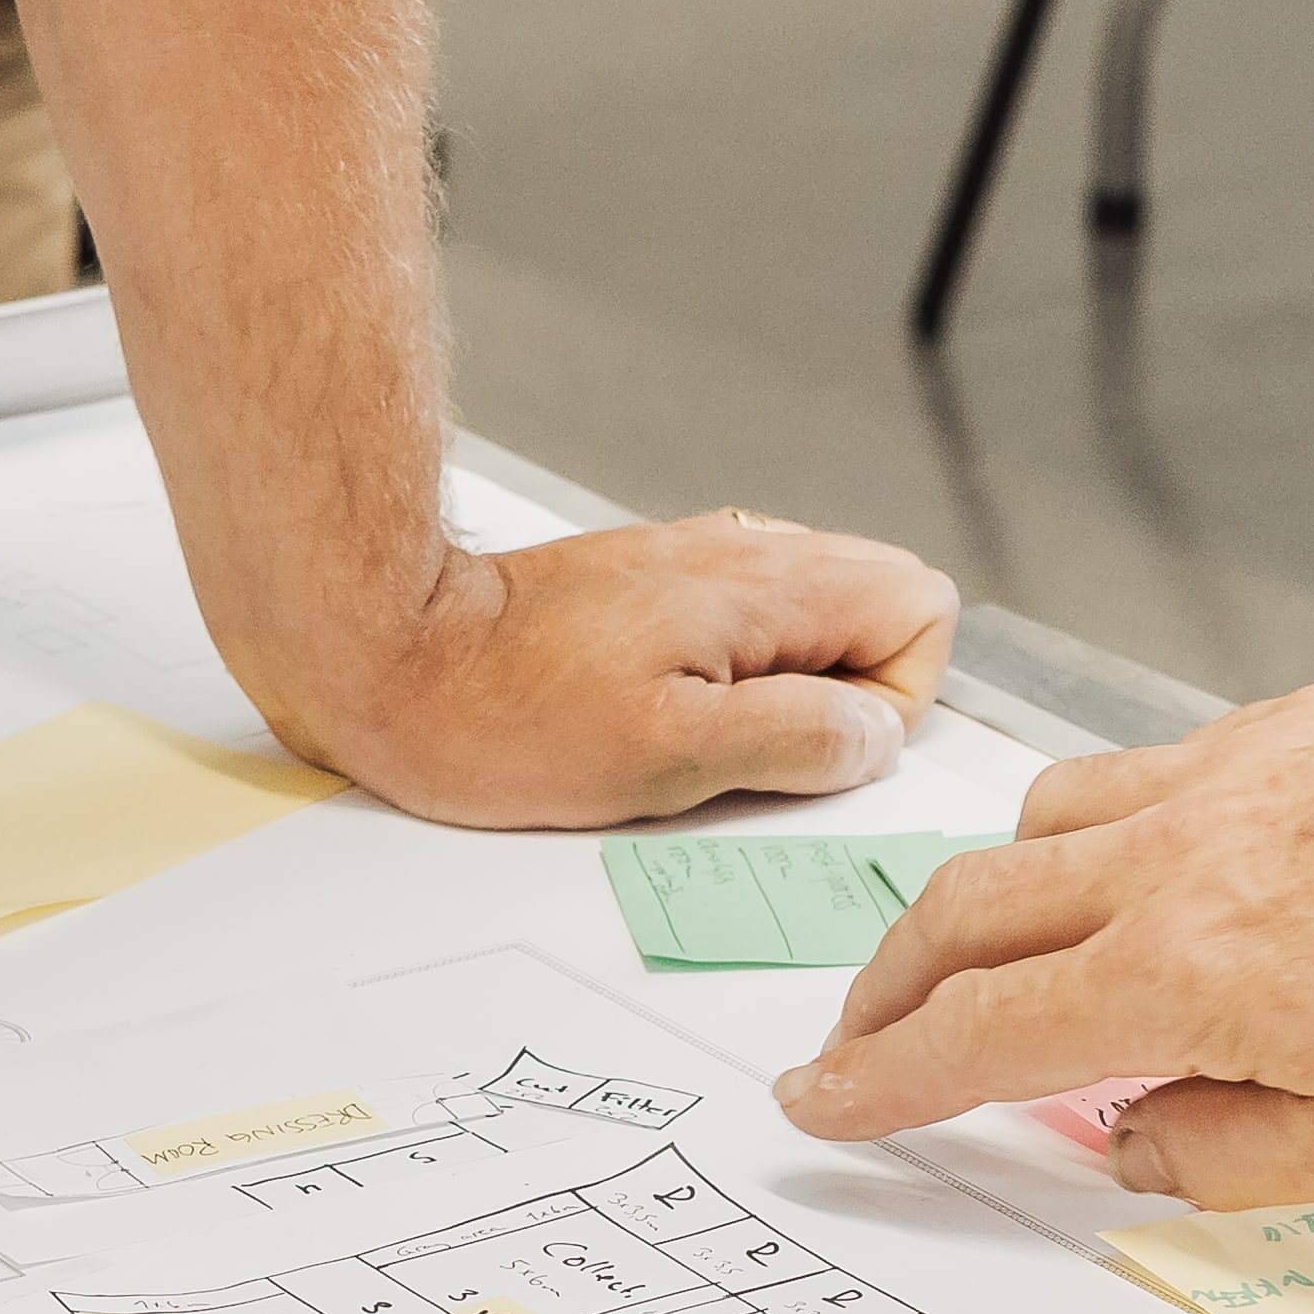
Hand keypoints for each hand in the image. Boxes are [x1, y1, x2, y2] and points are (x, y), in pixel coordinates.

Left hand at [249, 511, 960, 827]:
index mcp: (764, 587)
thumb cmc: (504, 712)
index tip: (808, 744)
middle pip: (877, 604)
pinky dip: (724, 676)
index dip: (888, 699)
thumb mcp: (670, 758)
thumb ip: (795, 740)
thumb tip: (872, 740)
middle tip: (755, 745)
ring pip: (809, 619)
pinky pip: (738, 628)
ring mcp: (696, 564)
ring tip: (700, 732)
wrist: (391, 656)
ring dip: (782, 687)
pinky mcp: (650, 586)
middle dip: (846, 693)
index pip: (922, 606)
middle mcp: (742, 555)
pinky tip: (658, 710)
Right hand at [773, 661, 1313, 1206]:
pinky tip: (1124, 870)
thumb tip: (1130, 1142)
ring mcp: (1218, 777)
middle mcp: (1172, 861)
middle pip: (964, 916)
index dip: (882, 1078)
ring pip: (1034, 829)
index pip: (978, 1035)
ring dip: (974, 903)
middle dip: (885, 990)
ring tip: (976, 957)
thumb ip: (1227, 1157)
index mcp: (1181, 976)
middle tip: (855, 1038)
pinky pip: (1129, 774)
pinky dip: (1079, 833)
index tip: (825, 1101)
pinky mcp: (1276, 729)